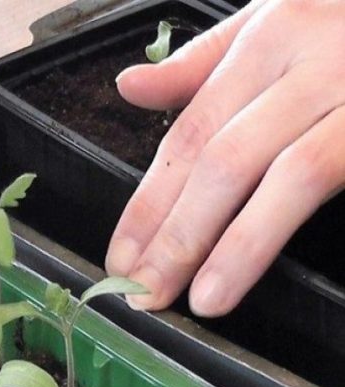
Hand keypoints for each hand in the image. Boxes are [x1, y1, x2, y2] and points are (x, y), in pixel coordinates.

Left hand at [106, 0, 344, 316]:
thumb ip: (201, 62)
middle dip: (176, 236)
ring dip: (232, 246)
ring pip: (281, 174)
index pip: (188, 136)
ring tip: (197, 298)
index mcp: (267, 37)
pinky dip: (286, 225)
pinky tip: (263, 268)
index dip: (149, 204)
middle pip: (222, 161)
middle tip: (143, 290)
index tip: (122, 255)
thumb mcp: (275, 20)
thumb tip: (130, 87)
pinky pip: (330, 174)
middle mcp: (309, 62)